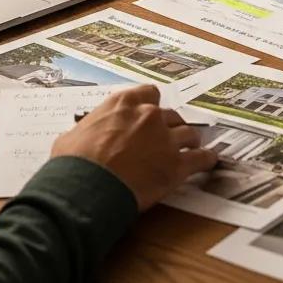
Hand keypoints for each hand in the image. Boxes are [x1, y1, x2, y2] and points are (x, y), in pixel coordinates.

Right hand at [50, 84, 216, 210]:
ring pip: (189, 133)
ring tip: (191, 148)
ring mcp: (166, 139)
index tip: (150, 114)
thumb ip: (89, 130)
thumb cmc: (73, 163)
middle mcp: (149, 115)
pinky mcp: (177, 165)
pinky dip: (206, 160)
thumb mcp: (72, 136)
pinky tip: (209, 161)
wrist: (86, 188)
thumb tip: (85, 136)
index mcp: (124, 104)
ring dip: (188, 141)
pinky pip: (201, 158)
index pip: (149, 93)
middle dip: (169, 126)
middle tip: (166, 139)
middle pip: (171, 115)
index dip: (151, 105)